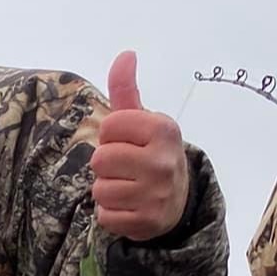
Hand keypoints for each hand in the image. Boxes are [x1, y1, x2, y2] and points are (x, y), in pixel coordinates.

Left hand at [90, 51, 190, 241]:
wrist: (177, 201)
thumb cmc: (150, 154)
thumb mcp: (142, 121)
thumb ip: (126, 90)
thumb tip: (125, 54)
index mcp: (163, 129)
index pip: (109, 126)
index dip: (111, 135)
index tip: (127, 141)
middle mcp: (163, 161)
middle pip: (100, 159)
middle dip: (106, 165)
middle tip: (126, 168)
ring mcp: (157, 194)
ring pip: (99, 190)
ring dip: (107, 190)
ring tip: (127, 187)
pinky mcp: (147, 222)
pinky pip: (105, 216)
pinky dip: (111, 214)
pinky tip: (129, 207)